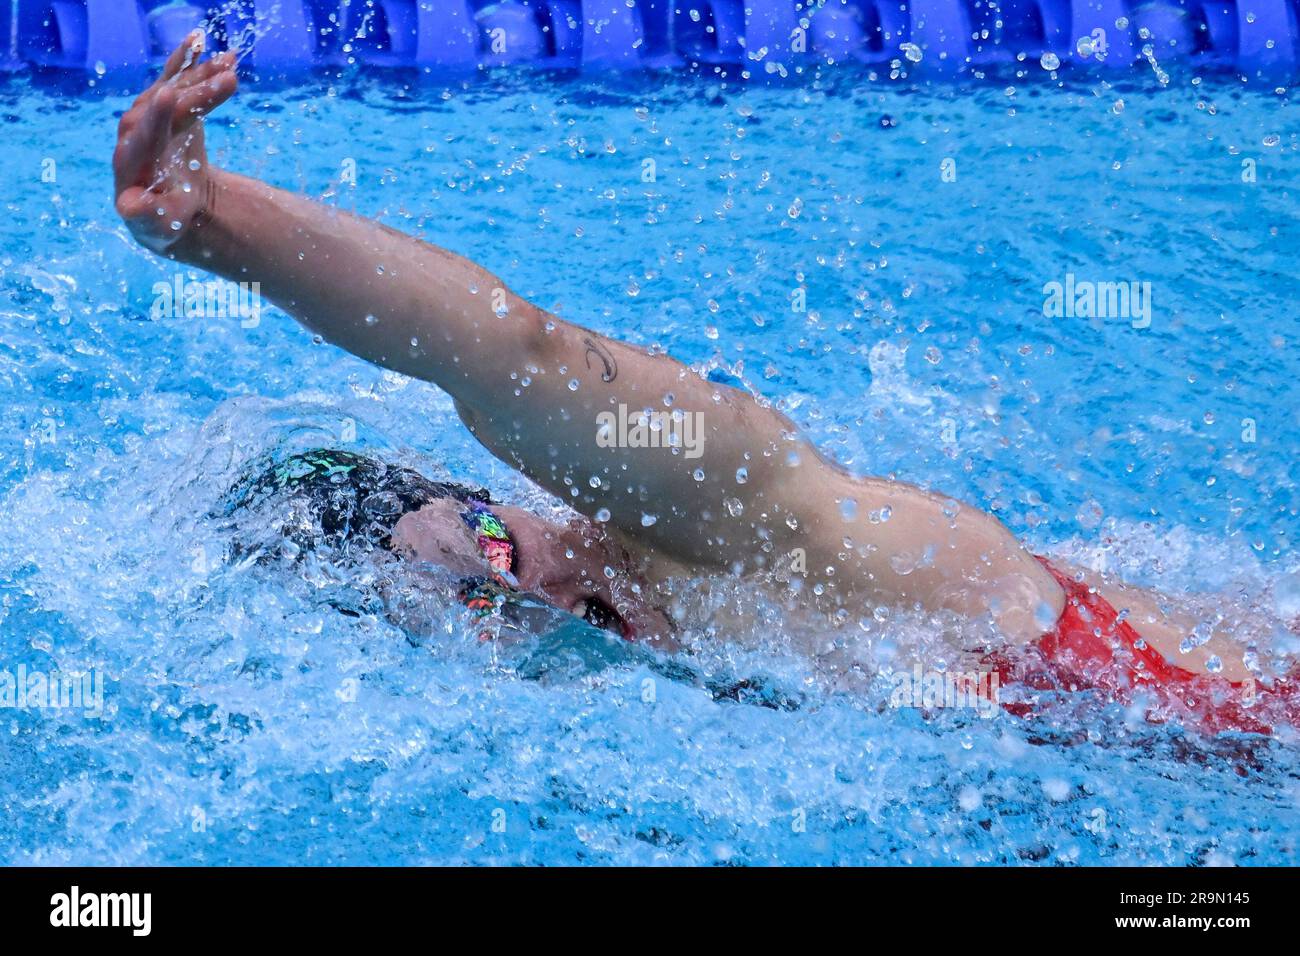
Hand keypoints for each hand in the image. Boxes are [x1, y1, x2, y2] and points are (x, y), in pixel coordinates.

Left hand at [112, 32, 237, 254]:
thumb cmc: (164, 217)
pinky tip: (214, 50)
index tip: (169, 95)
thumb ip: (146, 214)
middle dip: (193, 92)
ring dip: (200, 76)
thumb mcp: (159, 223)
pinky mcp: (163, 106)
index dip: (156, 116)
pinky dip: (195, 66)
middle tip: (226, 79)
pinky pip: (177, 82)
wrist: (169, 201)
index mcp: (131, 162)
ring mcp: (148, 115)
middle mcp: (135, 132)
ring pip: (173, 89)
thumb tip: (130, 208)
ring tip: (230, 67)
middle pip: (163, 107)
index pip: (143, 134)